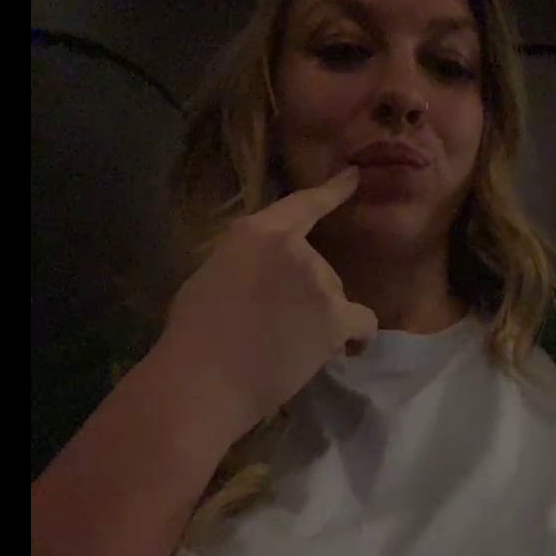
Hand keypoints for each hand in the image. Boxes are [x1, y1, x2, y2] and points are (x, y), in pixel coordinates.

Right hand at [157, 166, 376, 423]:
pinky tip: (346, 351)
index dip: (332, 190)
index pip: (302, 205)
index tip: (354, 176)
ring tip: (290, 350)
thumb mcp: (209, 276)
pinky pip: (363, 322)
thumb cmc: (193, 335)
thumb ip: (245, 264)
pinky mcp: (335, 317)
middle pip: (318, 269)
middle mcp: (294, 248)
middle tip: (276, 330)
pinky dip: (356, 337)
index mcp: (255, 232)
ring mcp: (318, 281)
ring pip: (335, 298)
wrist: (205, 378)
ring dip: (323, 320)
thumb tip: (262, 278)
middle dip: (306, 296)